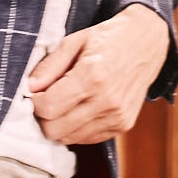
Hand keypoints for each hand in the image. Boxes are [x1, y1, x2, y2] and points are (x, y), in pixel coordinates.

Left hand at [27, 4, 169, 144]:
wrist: (146, 43)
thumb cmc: (107, 39)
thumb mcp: (74, 41)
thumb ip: (49, 66)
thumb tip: (30, 88)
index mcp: (92, 76)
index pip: (48, 107)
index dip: (34, 103)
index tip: (34, 93)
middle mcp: (106, 100)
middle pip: (55, 129)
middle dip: (43, 117)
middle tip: (45, 100)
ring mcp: (117, 116)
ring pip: (69, 138)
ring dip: (59, 124)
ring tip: (62, 103)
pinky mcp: (123, 125)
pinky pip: (87, 139)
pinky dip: (76, 128)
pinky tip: (78, 109)